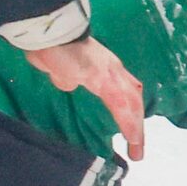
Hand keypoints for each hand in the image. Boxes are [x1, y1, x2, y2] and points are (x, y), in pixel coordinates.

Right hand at [24, 36, 146, 160]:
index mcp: (102, 66)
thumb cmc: (51, 47)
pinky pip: (121, 105)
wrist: (49, 35)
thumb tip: (69, 82)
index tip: (130, 125)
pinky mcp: (105, 80)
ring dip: (136, 128)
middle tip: (137, 147)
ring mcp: (111, 74)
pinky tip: (132, 139)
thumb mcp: (59, 67)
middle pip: (132, 98)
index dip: (129, 108)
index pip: (123, 89)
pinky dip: (128, 123)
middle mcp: (113, 69)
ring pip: (131, 104)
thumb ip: (65, 75)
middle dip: (136, 122)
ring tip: (137, 151)